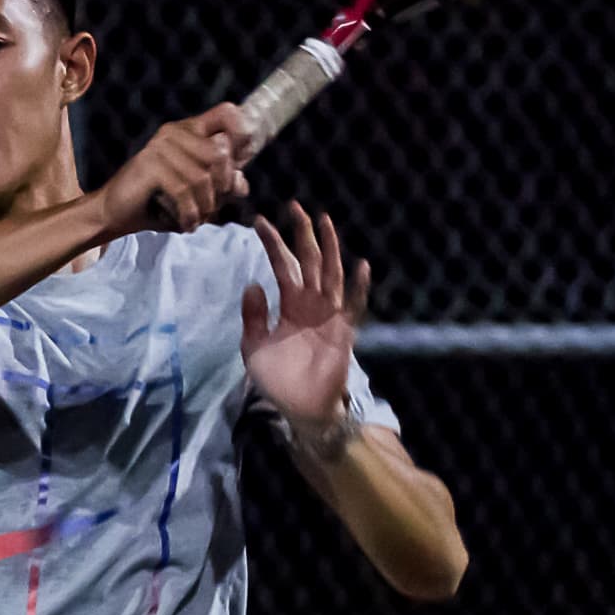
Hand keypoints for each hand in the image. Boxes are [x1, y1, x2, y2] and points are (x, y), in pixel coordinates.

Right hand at [97, 105, 249, 236]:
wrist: (114, 213)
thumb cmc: (160, 202)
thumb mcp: (198, 195)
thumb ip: (223, 185)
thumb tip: (241, 182)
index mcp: (189, 130)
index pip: (227, 113)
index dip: (242, 134)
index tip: (242, 161)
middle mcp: (175, 132)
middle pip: (222, 155)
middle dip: (222, 190)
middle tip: (210, 209)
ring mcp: (161, 146)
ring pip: (205, 177)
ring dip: (205, 207)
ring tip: (196, 219)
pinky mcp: (150, 164)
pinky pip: (185, 191)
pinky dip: (190, 214)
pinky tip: (185, 224)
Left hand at [241, 203, 369, 440]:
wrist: (301, 408)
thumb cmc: (279, 379)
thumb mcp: (254, 347)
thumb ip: (253, 317)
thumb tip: (253, 283)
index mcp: (289, 304)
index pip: (282, 266)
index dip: (272, 243)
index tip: (259, 220)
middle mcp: (310, 303)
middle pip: (309, 260)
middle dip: (302, 233)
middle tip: (294, 205)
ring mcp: (329, 315)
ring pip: (330, 273)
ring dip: (329, 247)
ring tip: (324, 220)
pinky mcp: (344, 331)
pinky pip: (353, 305)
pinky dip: (358, 286)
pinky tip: (361, 266)